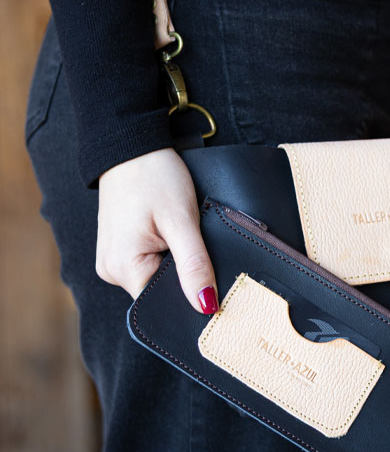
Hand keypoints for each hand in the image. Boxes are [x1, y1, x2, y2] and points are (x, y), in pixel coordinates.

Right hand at [96, 147, 218, 313]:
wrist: (132, 146)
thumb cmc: (154, 176)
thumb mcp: (181, 221)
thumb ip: (194, 265)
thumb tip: (205, 306)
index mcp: (123, 268)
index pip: (163, 304)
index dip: (191, 297)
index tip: (214, 284)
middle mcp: (112, 270)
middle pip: (160, 292)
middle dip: (185, 276)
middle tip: (200, 248)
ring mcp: (113, 259)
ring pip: (156, 277)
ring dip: (176, 263)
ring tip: (183, 236)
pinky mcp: (120, 248)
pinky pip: (148, 262)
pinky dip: (166, 253)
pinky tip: (172, 234)